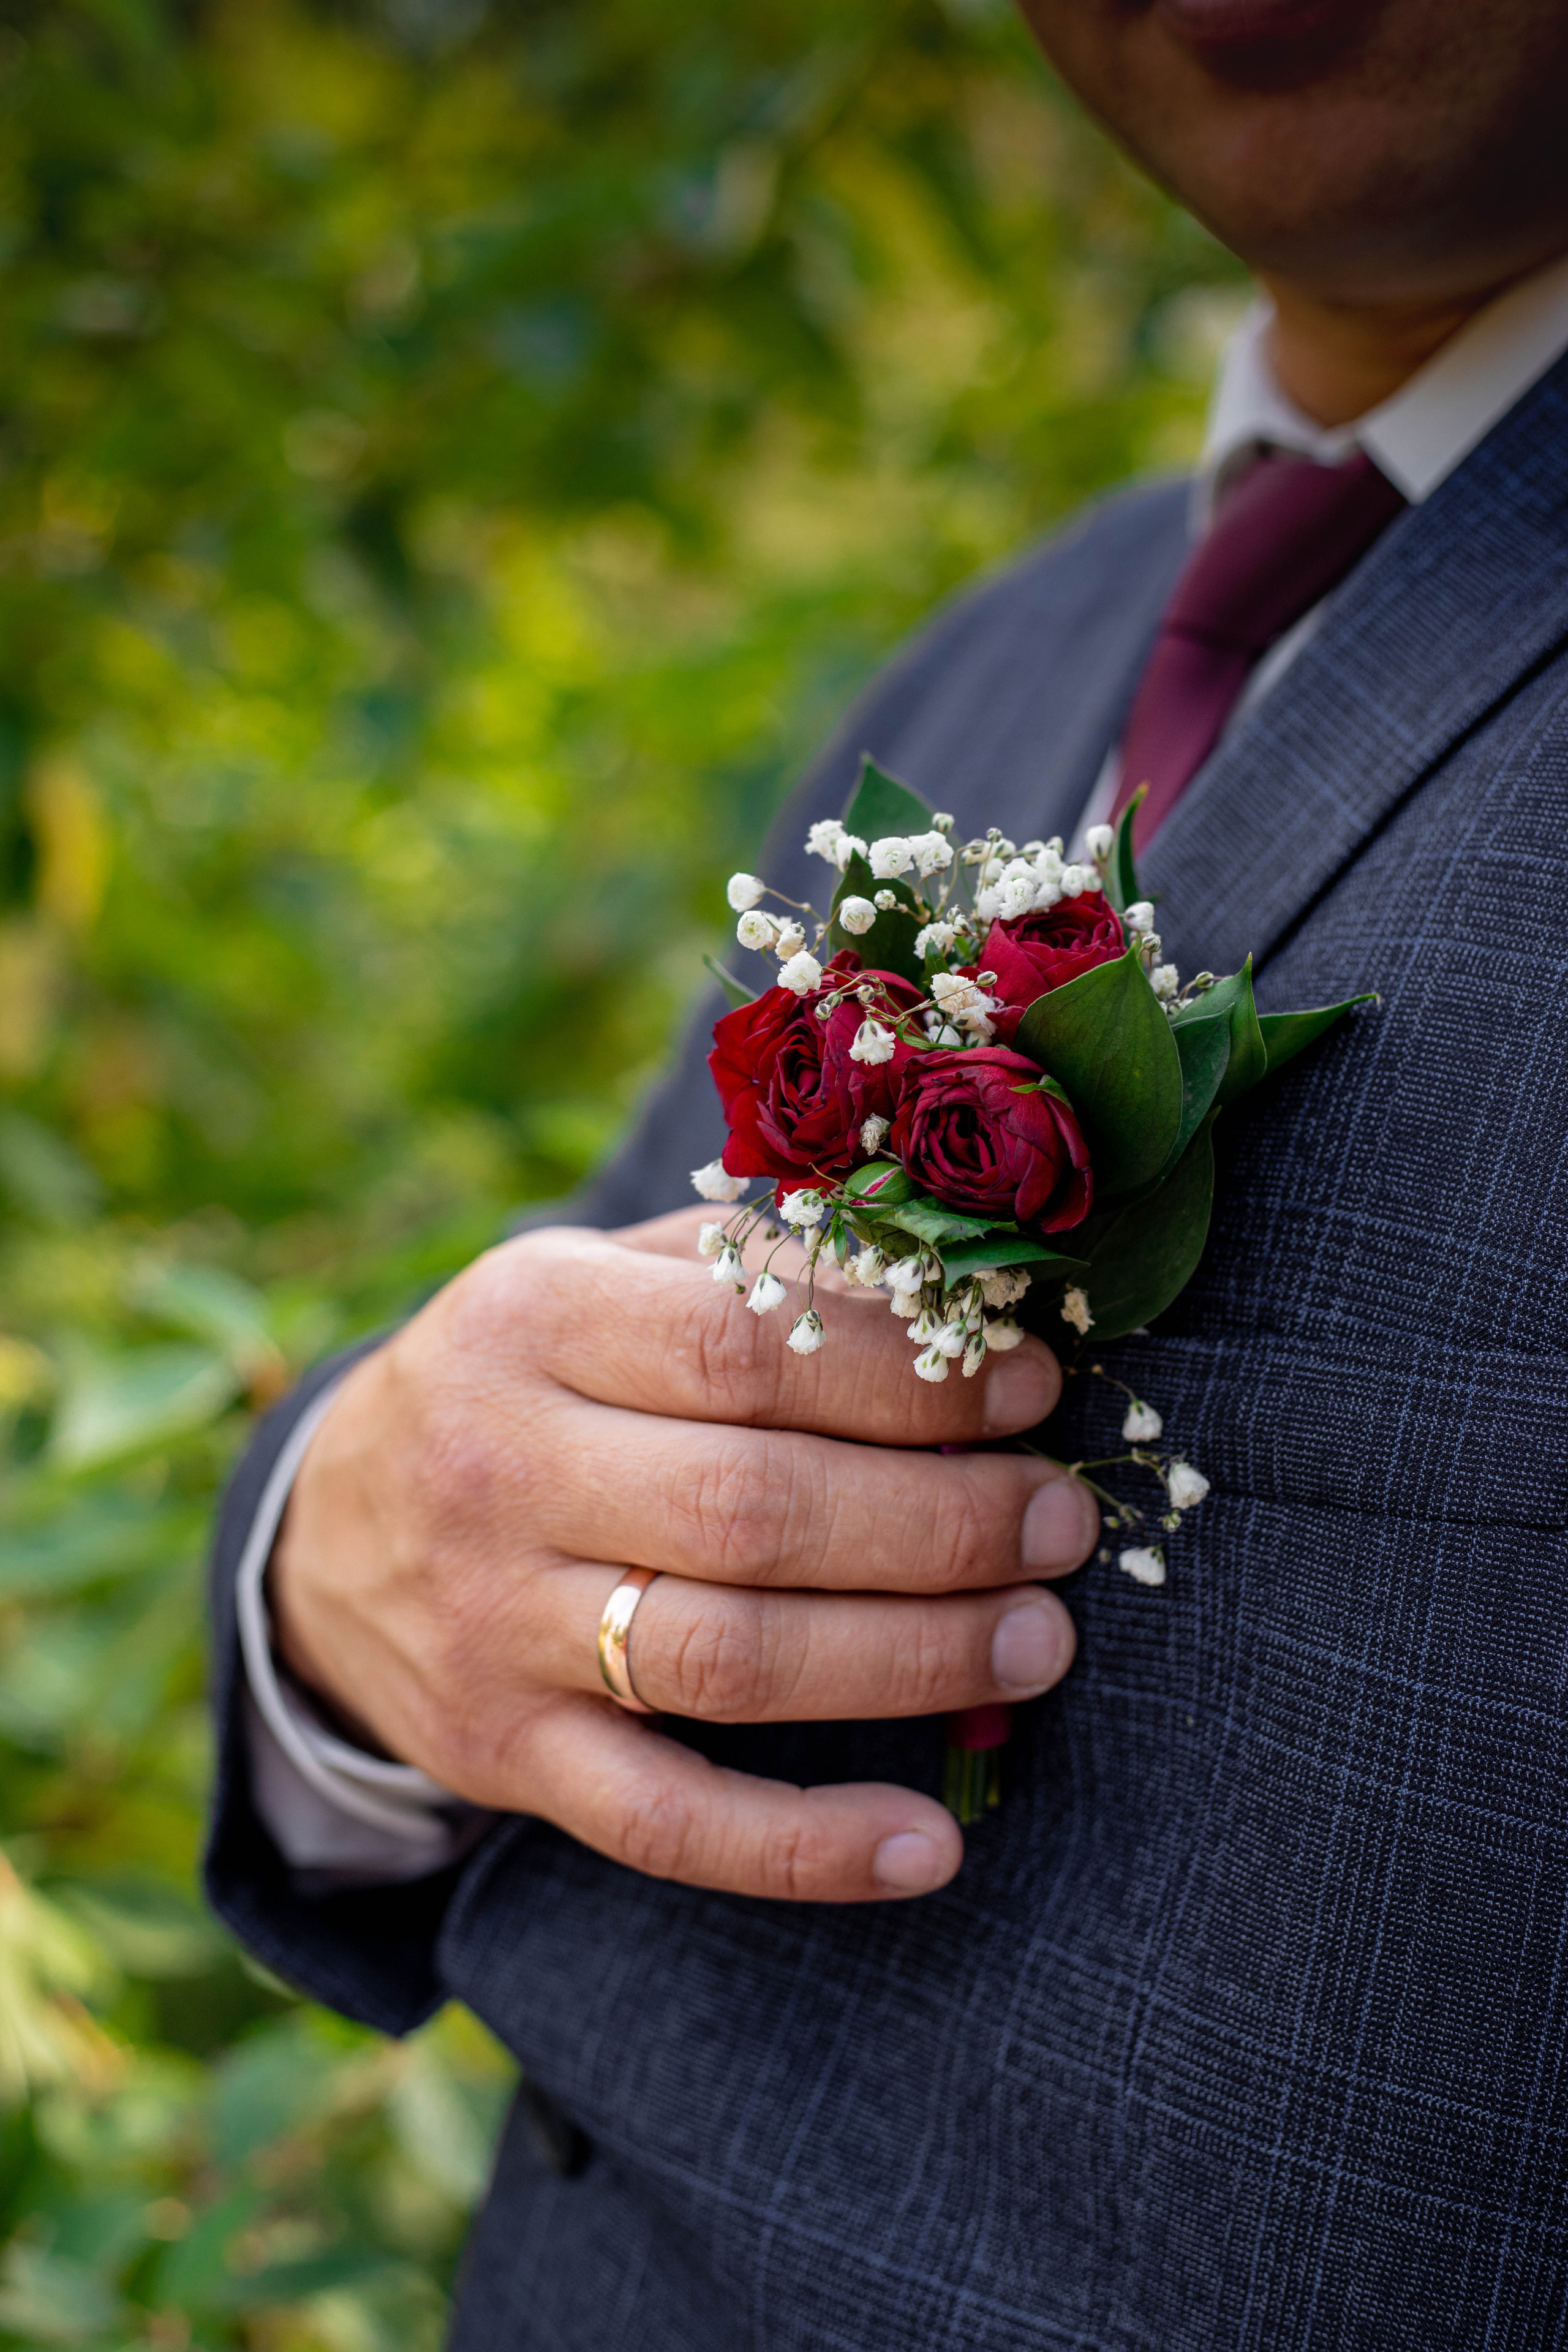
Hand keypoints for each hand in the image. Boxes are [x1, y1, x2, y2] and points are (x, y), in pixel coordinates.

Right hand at [269, 1207, 1097, 1903]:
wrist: (326, 1531)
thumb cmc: (524, 1381)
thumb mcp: (595, 1282)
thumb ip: (750, 1274)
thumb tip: (960, 1289)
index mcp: (532, 1318)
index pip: (744, 1346)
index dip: (907, 1375)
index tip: (1029, 1390)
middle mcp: (500, 1468)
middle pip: (755, 1508)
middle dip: (940, 1520)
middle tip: (1059, 1523)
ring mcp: (498, 1625)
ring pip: (729, 1661)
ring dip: (910, 1657)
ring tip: (1039, 1638)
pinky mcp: (506, 1753)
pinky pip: (665, 1822)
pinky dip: (803, 1849)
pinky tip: (932, 1845)